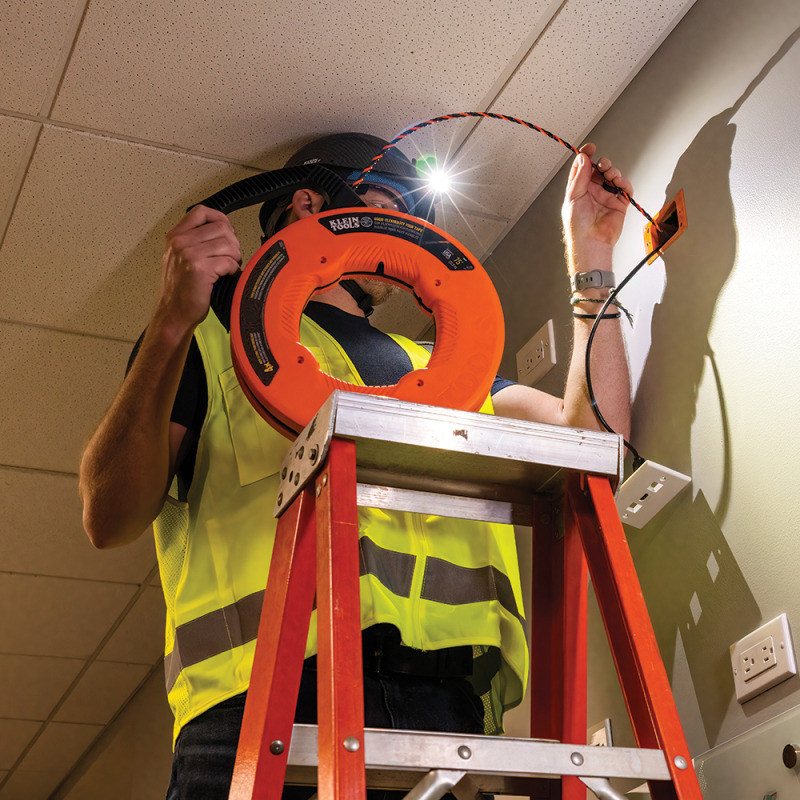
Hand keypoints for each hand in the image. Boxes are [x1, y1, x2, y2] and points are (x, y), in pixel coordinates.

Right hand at [157, 205, 241, 331]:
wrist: (174, 313)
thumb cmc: (180, 290)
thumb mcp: (180, 258)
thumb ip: (195, 241)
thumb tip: (224, 231)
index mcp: (175, 236)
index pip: (202, 212)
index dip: (221, 219)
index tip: (227, 233)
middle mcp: (180, 242)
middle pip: (221, 227)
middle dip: (233, 242)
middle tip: (231, 256)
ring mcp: (189, 254)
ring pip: (228, 243)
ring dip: (234, 256)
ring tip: (229, 266)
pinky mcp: (200, 268)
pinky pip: (228, 261)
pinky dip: (233, 269)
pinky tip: (227, 275)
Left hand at [562, 143, 632, 269]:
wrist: (592, 242)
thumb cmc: (578, 226)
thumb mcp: (573, 197)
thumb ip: (579, 177)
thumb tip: (583, 158)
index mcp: (579, 190)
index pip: (582, 169)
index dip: (586, 156)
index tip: (590, 148)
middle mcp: (593, 192)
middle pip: (599, 170)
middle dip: (602, 163)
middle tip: (602, 165)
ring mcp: (606, 197)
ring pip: (613, 176)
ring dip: (613, 171)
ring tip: (610, 175)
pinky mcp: (619, 203)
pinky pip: (625, 188)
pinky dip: (624, 183)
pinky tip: (619, 183)